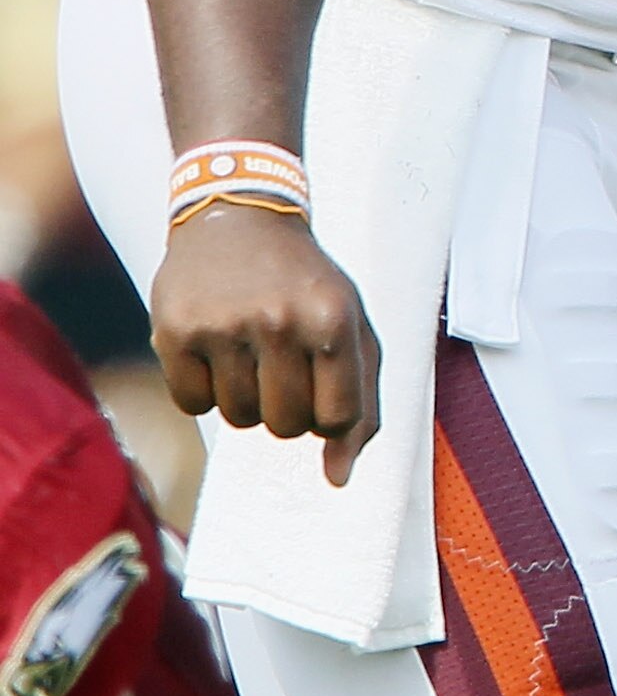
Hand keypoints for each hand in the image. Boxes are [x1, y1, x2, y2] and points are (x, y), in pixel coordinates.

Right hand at [147, 205, 384, 485]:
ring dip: (247, 398)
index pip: (338, 418)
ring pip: (240, 420)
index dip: (330, 418)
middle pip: (287, 427)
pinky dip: (205, 389)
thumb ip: (362, 403)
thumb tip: (340, 478)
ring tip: (251, 350)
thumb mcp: (352, 326)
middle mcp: (281, 319)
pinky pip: (193, 405)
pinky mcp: (176, 330)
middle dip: (289, 410)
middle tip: (284, 366)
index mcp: (335, 317)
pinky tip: (216, 347)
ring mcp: (225, 325)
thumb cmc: (305, 284)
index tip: (322, 391)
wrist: (239, 217)